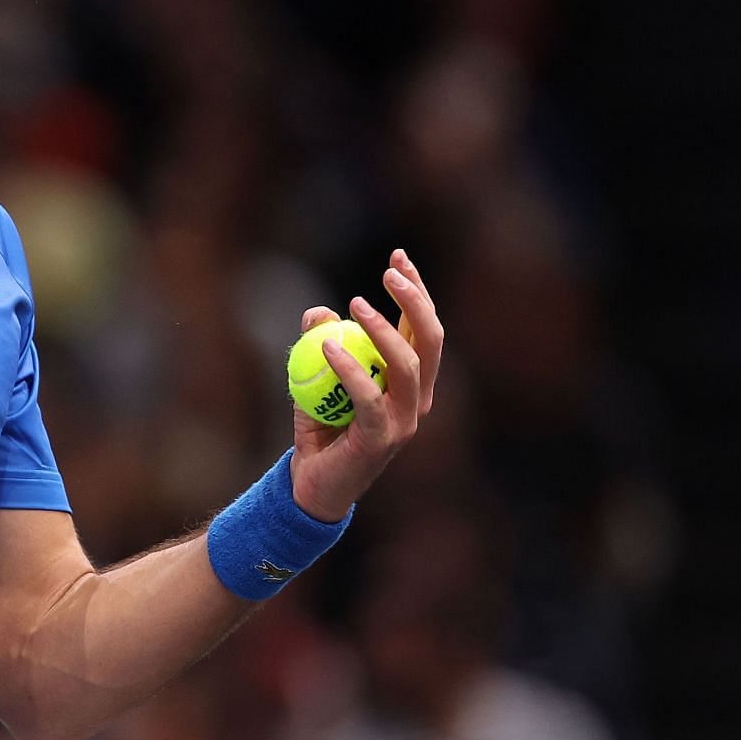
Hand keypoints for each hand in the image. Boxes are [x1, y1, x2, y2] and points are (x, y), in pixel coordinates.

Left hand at [288, 248, 443, 522]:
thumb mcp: (314, 375)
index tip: (399, 255)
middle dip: (416, 300)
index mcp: (410, 382)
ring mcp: (405, 421)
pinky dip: (349, 367)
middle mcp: (417, 400)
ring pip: (407, 365)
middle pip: (430, 341)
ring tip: (356, 303)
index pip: (425, 329)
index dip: (419, 290)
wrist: (310, 484)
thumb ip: (320, 343)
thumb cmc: (319, 428)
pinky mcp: (382, 439)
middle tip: (389, 270)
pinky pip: (370, 396)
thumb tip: (319, 311)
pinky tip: (327, 346)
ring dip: (384, 328)